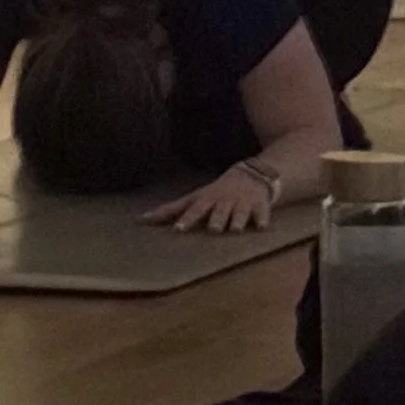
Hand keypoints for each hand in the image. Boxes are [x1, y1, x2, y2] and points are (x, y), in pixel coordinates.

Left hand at [144, 165, 274, 235]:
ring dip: (237, 220)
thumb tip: (141, 220)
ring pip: (240, 214)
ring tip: (235, 229)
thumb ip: (171, 210)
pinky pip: (262, 214)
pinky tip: (261, 226)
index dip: (187, 219)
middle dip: (216, 219)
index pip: (195, 209)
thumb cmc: (217, 192)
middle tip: (213, 228)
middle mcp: (224, 202)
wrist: (252, 174)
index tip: (178, 230)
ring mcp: (243, 204)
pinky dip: (262, 219)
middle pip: (219, 211)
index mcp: (208, 199)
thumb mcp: (197, 197)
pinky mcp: (261, 206)